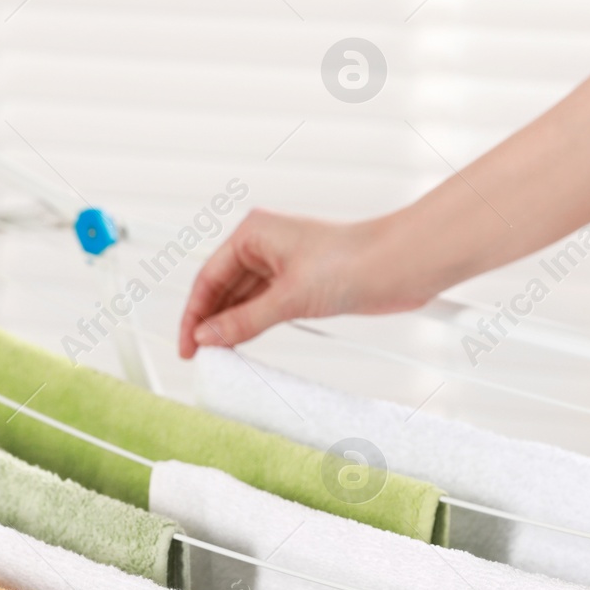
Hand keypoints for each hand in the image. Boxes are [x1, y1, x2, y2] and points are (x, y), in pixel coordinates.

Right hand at [177, 211, 426, 356]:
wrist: (401, 265)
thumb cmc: (353, 262)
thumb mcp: (290, 297)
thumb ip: (245, 320)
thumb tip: (208, 337)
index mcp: (254, 233)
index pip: (208, 276)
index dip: (194, 314)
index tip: (187, 347)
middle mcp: (265, 245)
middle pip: (223, 288)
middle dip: (210, 321)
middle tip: (200, 356)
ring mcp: (284, 264)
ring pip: (244, 299)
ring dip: (231, 325)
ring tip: (219, 355)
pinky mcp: (303, 283)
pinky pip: (266, 306)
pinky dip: (253, 325)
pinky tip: (243, 343)